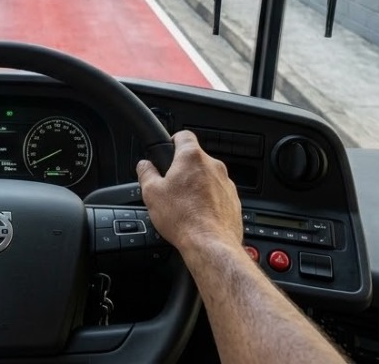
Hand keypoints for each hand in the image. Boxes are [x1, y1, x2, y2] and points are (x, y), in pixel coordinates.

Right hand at [136, 130, 243, 254]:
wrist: (210, 244)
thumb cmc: (183, 218)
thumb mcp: (152, 193)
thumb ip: (146, 173)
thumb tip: (144, 165)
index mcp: (192, 158)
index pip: (184, 135)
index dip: (173, 140)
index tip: (168, 149)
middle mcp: (213, 166)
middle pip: (196, 158)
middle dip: (183, 169)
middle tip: (171, 186)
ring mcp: (226, 183)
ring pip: (208, 176)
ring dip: (197, 185)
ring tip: (184, 204)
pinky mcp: (234, 200)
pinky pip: (218, 193)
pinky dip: (209, 199)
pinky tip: (198, 214)